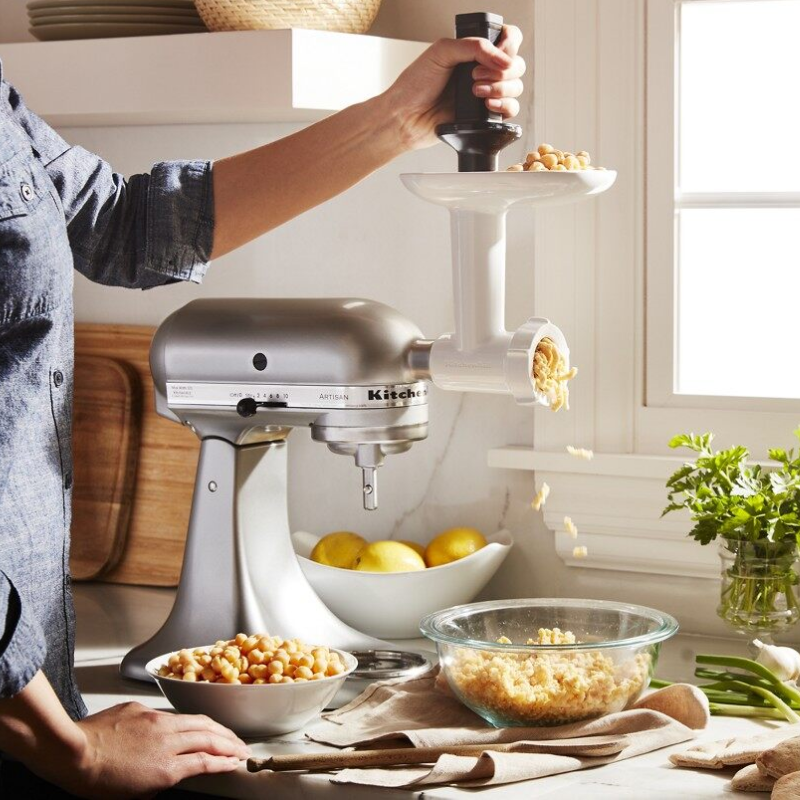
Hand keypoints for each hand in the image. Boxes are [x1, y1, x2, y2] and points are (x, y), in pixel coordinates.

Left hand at [62, 702, 248, 798]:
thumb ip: (161, 780)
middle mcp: (166, 739)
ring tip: (225, 733)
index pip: (206, 761)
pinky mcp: (143, 710)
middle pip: (209, 736)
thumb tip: (172, 772)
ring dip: (215, 728)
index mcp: (165, 766)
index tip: (236, 762)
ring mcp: (156, 721)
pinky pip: (171, 714)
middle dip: (229, 742)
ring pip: (195, 720)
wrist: (70, 752)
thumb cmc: (95, 779)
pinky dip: (186, 722)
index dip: (225, 761)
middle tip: (240, 747)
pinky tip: (187, 725)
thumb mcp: (134, 792)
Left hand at [382, 26, 525, 150]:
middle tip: (475, 75)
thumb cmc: (415, 85)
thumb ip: (473, 46)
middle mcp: (483, 70)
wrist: (405, 117)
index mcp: (473, 52)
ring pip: (516, 86)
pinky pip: (510, 109)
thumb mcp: (441, 52)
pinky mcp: (485, 116)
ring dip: (501, 88)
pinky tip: (487, 105)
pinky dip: (504, 106)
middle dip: (502, 70)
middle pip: (516, 64)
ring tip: (476, 92)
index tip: (499, 53)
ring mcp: (485, 93)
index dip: (509, 44)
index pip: (508, 39)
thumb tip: (503, 57)